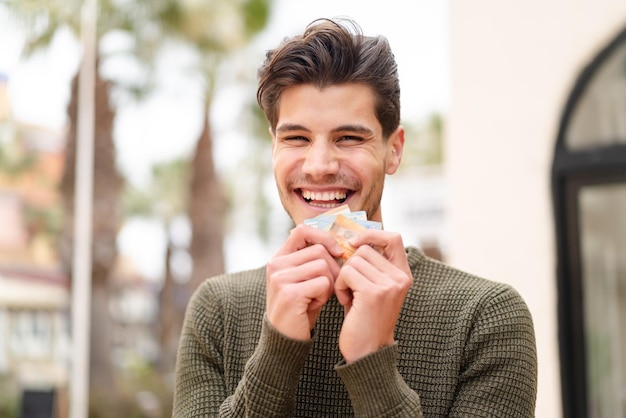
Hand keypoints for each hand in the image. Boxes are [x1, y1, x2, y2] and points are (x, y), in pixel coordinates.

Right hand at [266, 224, 342, 340]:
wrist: (285, 339)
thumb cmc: (301, 307)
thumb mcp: (304, 279)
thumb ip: (313, 260)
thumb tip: (340, 244)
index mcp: (279, 258)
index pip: (302, 230)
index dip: (323, 237)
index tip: (337, 251)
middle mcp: (276, 265)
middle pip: (319, 251)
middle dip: (333, 268)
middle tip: (329, 287)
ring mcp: (280, 278)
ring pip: (323, 266)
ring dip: (328, 284)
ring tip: (317, 297)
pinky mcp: (290, 293)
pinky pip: (323, 283)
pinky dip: (325, 295)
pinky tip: (313, 305)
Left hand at [334, 230, 412, 362]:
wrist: (367, 353)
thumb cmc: (364, 318)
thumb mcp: (372, 287)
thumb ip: (369, 265)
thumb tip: (352, 237)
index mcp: (403, 273)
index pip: (393, 237)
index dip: (372, 234)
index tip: (354, 242)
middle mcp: (401, 277)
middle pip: (365, 249)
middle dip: (350, 265)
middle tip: (350, 287)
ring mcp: (390, 284)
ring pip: (353, 261)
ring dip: (343, 277)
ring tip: (349, 297)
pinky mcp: (375, 292)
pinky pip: (347, 273)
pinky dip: (340, 286)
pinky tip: (346, 302)